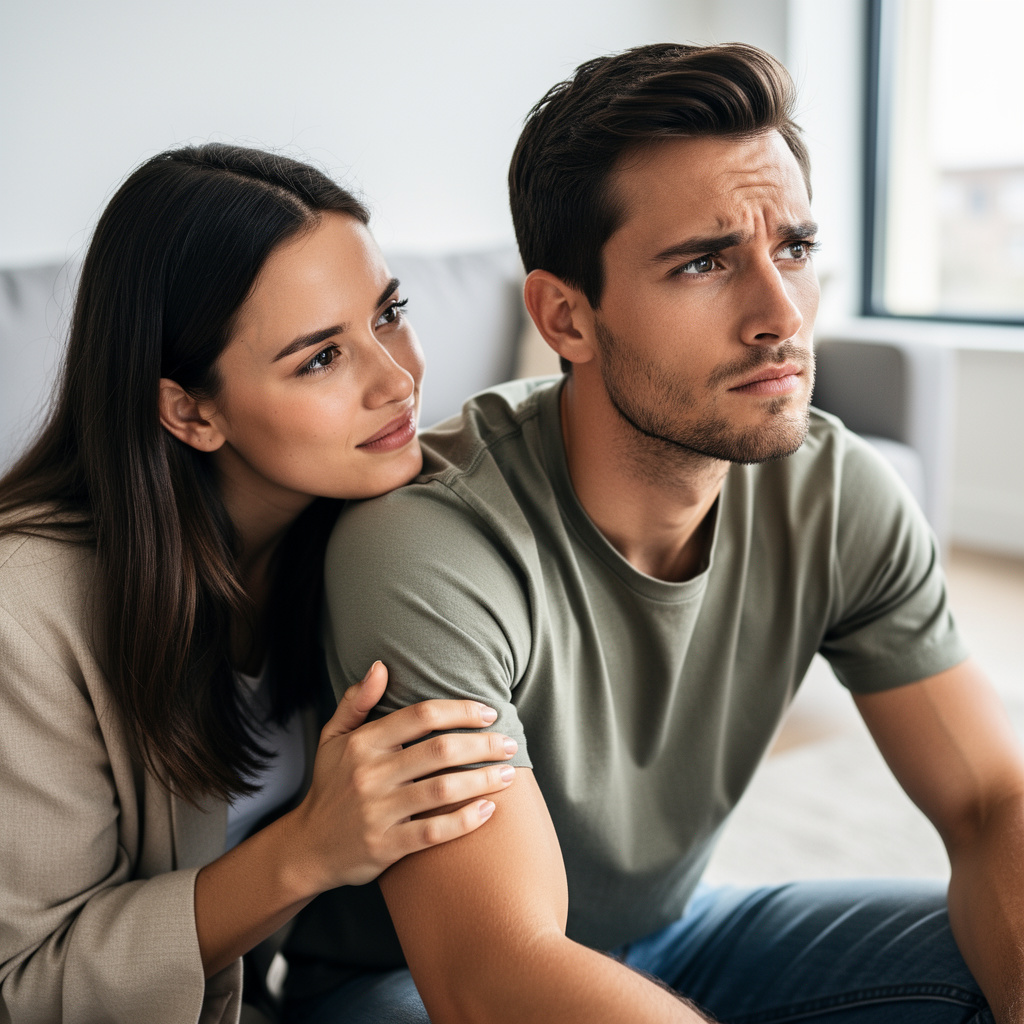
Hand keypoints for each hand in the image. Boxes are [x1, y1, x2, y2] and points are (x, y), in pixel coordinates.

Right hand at [285, 661, 517, 893]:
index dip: (460, 710)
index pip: (421, 716)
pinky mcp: (386, 847)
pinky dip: (465, 820)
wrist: (308, 848)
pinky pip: (434, 832)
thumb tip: (380, 666)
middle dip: (482, 744)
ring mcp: (378, 812)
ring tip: (509, 774)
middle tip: (510, 743)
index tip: (489, 713)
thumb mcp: (333, 739)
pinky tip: (488, 810)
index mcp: (362, 743)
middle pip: (440, 750)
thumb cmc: (330, 786)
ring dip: (483, 779)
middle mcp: (370, 774)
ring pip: (443, 790)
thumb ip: (356, 702)